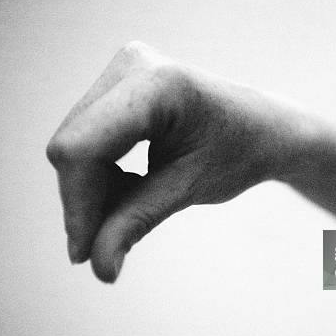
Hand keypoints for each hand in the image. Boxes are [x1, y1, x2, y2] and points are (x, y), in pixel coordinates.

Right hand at [47, 41, 288, 281]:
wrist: (262, 128)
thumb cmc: (239, 153)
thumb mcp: (190, 188)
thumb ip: (138, 222)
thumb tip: (99, 269)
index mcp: (159, 84)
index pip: (83, 146)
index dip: (77, 204)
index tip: (84, 254)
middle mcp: (133, 65)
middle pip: (74, 146)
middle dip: (85, 201)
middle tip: (107, 244)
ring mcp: (123, 70)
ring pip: (75, 144)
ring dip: (92, 190)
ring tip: (128, 211)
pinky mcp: (120, 84)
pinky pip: (87, 137)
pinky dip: (100, 173)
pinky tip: (130, 186)